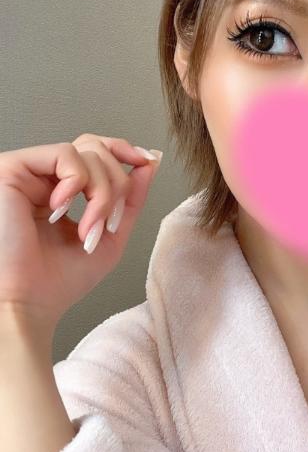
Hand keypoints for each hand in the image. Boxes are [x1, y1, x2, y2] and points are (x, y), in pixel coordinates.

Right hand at [0, 134, 161, 332]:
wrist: (27, 303)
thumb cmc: (57, 281)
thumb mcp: (110, 235)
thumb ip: (130, 199)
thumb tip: (150, 161)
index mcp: (61, 191)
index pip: (96, 153)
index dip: (124, 151)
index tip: (147, 162)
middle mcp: (42, 177)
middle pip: (96, 148)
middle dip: (118, 183)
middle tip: (110, 221)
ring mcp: (27, 171)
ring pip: (86, 152)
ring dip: (102, 192)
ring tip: (89, 228)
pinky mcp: (12, 168)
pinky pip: (64, 153)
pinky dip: (78, 181)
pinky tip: (63, 209)